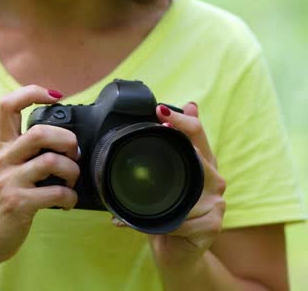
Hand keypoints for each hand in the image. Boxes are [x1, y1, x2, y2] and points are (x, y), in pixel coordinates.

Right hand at [0, 85, 79, 268]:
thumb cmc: (2, 203)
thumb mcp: (7, 171)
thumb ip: (27, 153)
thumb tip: (63, 141)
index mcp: (3, 148)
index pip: (7, 105)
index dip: (32, 93)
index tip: (54, 96)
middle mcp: (4, 160)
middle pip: (39, 132)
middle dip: (67, 140)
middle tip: (73, 154)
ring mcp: (10, 182)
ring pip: (51, 161)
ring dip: (72, 171)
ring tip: (72, 182)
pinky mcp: (19, 203)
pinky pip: (56, 192)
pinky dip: (70, 197)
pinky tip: (67, 202)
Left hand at [148, 102, 226, 269]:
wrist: (174, 252)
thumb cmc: (168, 213)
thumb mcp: (164, 180)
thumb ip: (167, 151)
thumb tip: (178, 111)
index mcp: (202, 163)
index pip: (198, 133)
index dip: (183, 119)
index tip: (161, 111)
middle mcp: (214, 179)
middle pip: (201, 152)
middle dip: (181, 137)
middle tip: (159, 125)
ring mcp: (217, 202)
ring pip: (194, 184)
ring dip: (167, 189)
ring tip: (146, 191)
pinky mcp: (213, 224)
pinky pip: (184, 219)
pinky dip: (165, 223)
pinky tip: (151, 224)